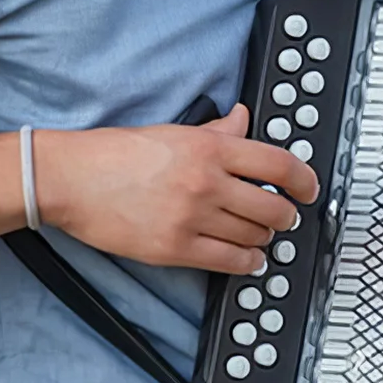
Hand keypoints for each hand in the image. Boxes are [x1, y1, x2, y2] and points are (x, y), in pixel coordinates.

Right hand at [34, 105, 319, 274]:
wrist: (73, 179)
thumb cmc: (115, 153)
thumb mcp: (172, 131)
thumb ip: (216, 131)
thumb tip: (244, 120)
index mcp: (208, 147)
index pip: (278, 163)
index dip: (304, 180)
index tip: (309, 189)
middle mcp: (206, 181)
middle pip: (273, 206)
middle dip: (285, 214)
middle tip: (284, 215)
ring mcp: (192, 217)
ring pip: (254, 235)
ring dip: (264, 238)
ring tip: (260, 234)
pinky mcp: (176, 249)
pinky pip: (230, 261)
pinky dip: (246, 262)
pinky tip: (247, 258)